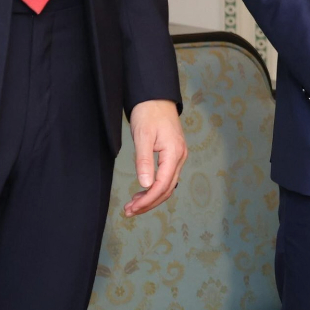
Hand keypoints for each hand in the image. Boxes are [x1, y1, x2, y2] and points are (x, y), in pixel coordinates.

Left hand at [124, 100, 187, 216]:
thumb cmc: (148, 113)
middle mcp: (180, 156)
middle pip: (167, 188)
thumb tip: (146, 185)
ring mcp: (178, 156)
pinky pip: (167, 177)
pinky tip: (143, 191)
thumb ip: (145, 161)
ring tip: (133, 205)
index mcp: (174, 152)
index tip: (132, 208)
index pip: (162, 184)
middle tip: (129, 211)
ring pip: (168, 185)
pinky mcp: (173, 154)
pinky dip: (155, 188)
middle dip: (149, 202)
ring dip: (151, 197)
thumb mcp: (143, 136)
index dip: (148, 199)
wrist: (156, 97)